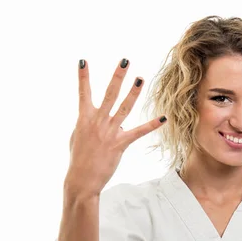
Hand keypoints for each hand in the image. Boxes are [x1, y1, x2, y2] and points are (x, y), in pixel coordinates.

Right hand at [64, 59, 166, 200]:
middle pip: (109, 94)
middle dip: (117, 76)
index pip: (83, 93)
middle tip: (125, 61)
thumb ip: (89, 122)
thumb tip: (99, 115)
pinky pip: (138, 132)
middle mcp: (97, 122)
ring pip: (124, 108)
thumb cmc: (79, 158)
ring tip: (140, 79)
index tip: (83, 61)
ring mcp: (109, 132)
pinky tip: (163, 118)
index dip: (83, 77)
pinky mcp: (119, 144)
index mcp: (84, 118)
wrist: (81, 179)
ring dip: (133, 93)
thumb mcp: (78, 136)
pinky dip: (151, 124)